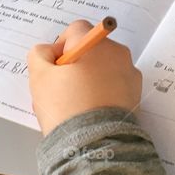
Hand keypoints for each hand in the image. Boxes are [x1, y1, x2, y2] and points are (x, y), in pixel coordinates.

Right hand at [27, 20, 141, 134]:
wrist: (95, 144)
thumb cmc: (66, 108)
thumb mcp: (39, 76)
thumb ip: (39, 54)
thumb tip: (48, 51)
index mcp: (95, 44)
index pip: (75, 30)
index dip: (60, 46)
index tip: (54, 67)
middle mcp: (117, 53)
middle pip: (91, 50)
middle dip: (75, 64)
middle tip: (60, 88)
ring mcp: (129, 74)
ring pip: (103, 68)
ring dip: (88, 79)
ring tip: (74, 104)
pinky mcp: (135, 95)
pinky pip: (114, 86)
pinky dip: (102, 93)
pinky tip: (88, 111)